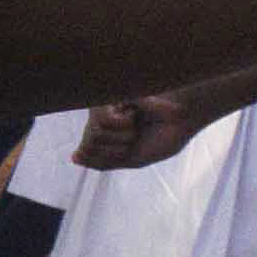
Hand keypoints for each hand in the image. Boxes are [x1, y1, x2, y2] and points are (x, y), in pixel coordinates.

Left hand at [72, 92, 199, 168]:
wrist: (183, 120)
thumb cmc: (163, 138)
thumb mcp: (132, 159)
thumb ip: (103, 162)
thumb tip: (74, 158)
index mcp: (108, 136)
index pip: (86, 152)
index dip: (105, 158)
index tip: (125, 152)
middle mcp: (102, 120)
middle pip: (88, 144)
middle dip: (114, 150)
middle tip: (134, 139)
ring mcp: (106, 106)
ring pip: (92, 133)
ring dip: (119, 138)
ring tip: (134, 127)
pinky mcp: (110, 95)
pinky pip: (102, 119)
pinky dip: (121, 123)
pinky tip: (132, 114)